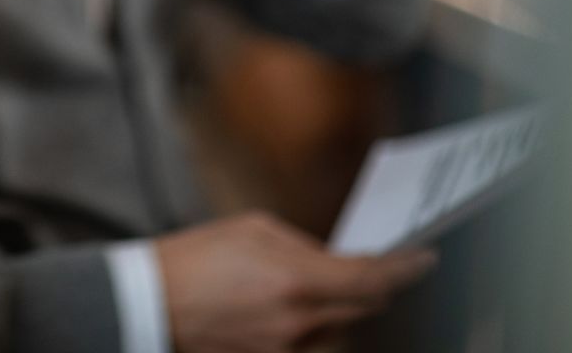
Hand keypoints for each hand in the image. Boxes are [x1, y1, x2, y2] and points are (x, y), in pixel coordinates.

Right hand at [155, 212, 434, 352]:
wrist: (147, 303)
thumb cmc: (194, 258)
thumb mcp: (252, 230)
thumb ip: (303, 246)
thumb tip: (335, 260)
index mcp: (297, 281)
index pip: (374, 279)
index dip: (407, 268)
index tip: (424, 257)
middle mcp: (299, 323)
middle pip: (363, 309)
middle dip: (373, 285)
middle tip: (374, 265)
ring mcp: (286, 350)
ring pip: (337, 328)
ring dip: (337, 306)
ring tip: (310, 282)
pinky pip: (309, 342)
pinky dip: (310, 323)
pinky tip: (286, 305)